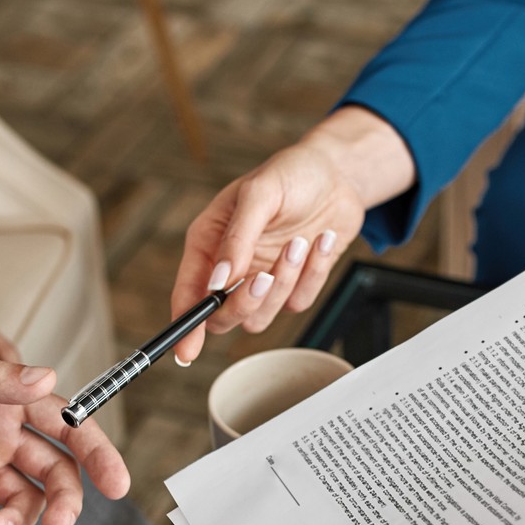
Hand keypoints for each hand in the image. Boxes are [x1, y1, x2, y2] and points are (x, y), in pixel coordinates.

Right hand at [171, 107, 413, 361]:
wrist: (339, 173)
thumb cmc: (291, 173)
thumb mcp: (259, 193)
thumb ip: (237, 238)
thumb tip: (218, 281)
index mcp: (208, 243)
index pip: (189, 294)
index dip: (185, 326)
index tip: (187, 351)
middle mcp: (231, 267)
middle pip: (223, 317)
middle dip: (245, 302)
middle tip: (263, 276)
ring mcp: (263, 279)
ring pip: (262, 316)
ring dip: (284, 283)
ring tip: (299, 242)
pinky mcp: (294, 285)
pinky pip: (298, 302)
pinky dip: (313, 274)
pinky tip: (320, 242)